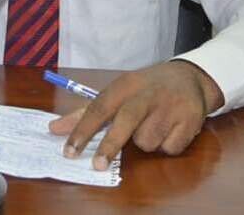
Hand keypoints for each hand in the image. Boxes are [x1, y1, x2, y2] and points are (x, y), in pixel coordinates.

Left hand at [48, 60, 223, 169]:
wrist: (189, 78)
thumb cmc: (144, 88)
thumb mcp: (116, 92)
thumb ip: (86, 112)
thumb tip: (54, 129)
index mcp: (124, 85)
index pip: (99, 107)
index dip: (83, 130)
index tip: (69, 151)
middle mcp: (146, 94)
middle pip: (125, 120)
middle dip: (110, 144)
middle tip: (97, 165)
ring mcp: (169, 106)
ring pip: (147, 141)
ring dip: (145, 141)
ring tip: (152, 125)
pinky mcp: (189, 121)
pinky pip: (169, 148)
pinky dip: (166, 145)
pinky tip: (170, 129)